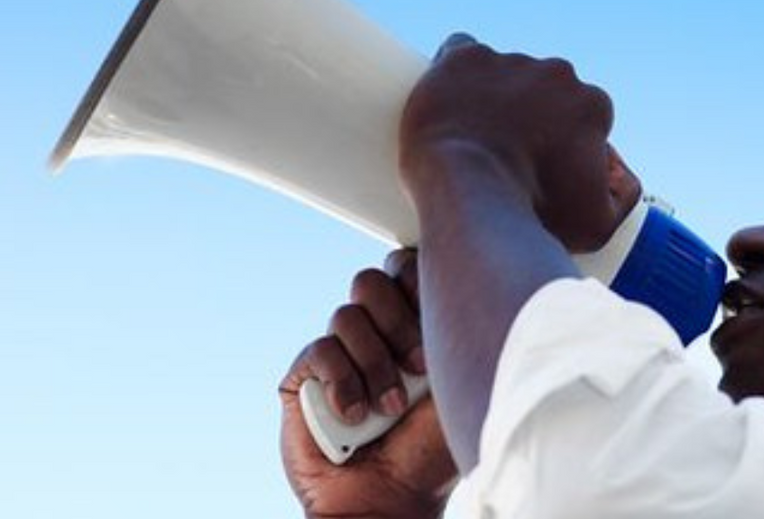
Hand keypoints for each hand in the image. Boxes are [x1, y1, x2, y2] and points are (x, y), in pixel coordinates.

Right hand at [279, 251, 455, 518]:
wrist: (388, 499)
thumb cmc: (431, 451)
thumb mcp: (458, 385)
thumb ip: (454, 330)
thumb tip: (458, 276)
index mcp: (414, 326)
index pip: (407, 268)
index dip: (419, 286)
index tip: (440, 331)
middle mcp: (374, 334)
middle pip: (373, 280)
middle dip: (399, 324)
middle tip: (421, 369)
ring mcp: (338, 354)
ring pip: (348, 315)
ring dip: (376, 364)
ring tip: (389, 409)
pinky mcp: (305, 377)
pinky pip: (321, 351)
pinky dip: (343, 384)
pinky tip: (355, 417)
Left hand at [399, 33, 624, 251]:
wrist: (468, 199)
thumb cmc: (532, 217)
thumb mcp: (597, 225)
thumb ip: (623, 195)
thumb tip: (615, 169)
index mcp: (592, 106)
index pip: (581, 117)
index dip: (561, 141)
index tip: (538, 165)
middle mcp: (557, 74)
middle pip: (542, 91)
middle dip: (527, 116)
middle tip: (502, 155)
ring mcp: (510, 62)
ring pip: (502, 72)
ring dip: (490, 96)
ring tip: (469, 137)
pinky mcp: (465, 58)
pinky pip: (461, 50)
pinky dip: (456, 73)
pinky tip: (448, 99)